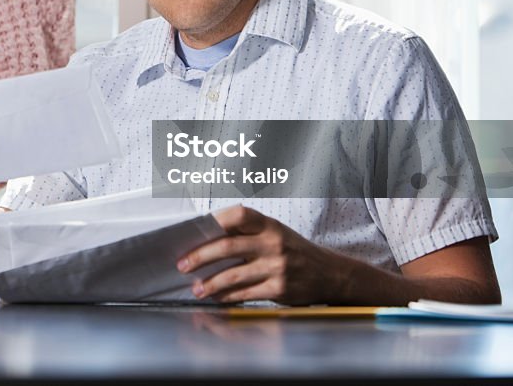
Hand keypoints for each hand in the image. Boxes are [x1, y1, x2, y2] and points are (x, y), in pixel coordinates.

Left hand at [178, 205, 338, 304]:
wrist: (330, 274)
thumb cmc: (294, 251)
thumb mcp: (275, 233)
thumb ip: (247, 234)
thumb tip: (205, 241)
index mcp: (269, 225)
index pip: (238, 214)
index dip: (213, 220)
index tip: (192, 230)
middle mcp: (273, 243)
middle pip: (227, 247)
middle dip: (199, 256)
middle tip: (182, 264)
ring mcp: (277, 267)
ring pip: (232, 275)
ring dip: (209, 283)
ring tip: (196, 288)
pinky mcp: (279, 289)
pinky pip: (245, 293)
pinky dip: (226, 296)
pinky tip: (215, 297)